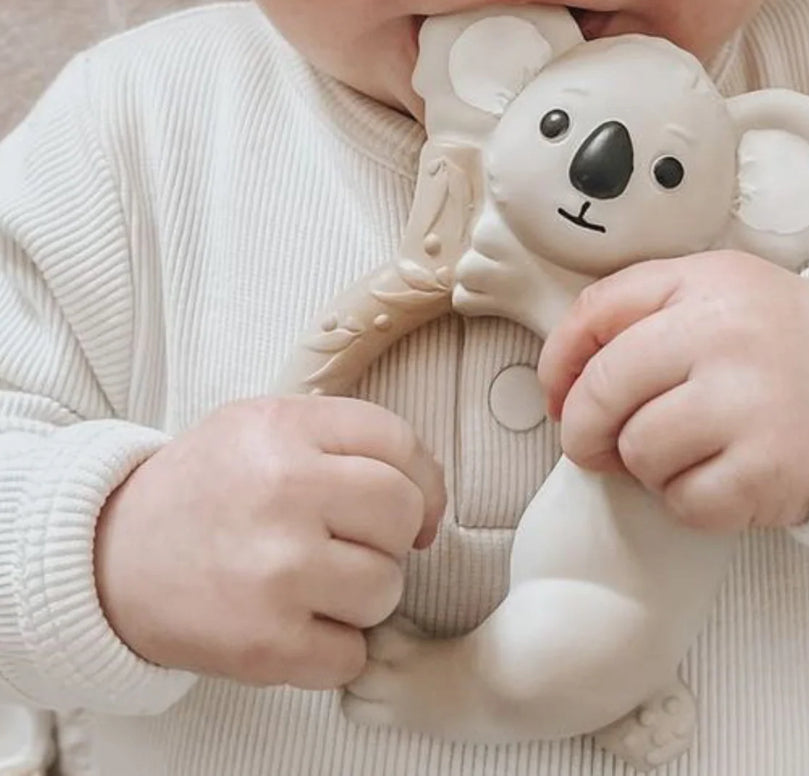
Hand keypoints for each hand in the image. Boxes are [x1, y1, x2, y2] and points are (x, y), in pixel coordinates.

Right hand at [94, 396, 445, 687]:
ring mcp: (276, 571)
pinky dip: (333, 649)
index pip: (399, 444)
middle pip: (401, 514)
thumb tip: (426, 495)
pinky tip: (296, 625)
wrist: (111, 556)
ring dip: (361, 595)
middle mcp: (284, 492)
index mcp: (284, 428)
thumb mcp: (263, 424)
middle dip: (388, 536)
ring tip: (313, 584)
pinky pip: (352, 654)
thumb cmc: (204, 489)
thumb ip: (342, 437)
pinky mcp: (266, 644)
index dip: (421, 480)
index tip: (413, 506)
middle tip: (348, 544)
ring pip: (386, 588)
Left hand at [537, 251, 808, 532]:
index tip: (557, 391)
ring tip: (685, 448)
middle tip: (595, 443)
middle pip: (604, 390)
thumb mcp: (712, 289)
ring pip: (639, 450)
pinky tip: (718, 474)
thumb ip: (639, 308)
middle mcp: (723, 336)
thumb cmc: (775, 340)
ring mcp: (747, 403)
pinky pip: (683, 501)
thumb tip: (561, 376)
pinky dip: (688, 499)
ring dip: (646, 463)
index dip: (558, 362)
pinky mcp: (767, 469)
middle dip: (584, 426)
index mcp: (702, 282)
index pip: (596, 313)